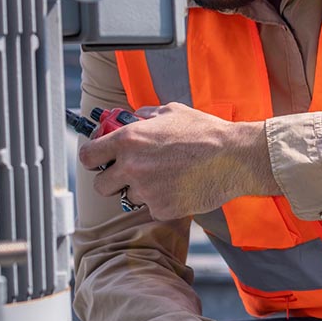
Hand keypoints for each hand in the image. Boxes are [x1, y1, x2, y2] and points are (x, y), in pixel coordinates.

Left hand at [77, 103, 278, 219]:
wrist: (233, 157)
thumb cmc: (204, 131)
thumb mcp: (170, 112)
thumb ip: (145, 116)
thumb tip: (133, 119)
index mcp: (128, 140)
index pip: (87, 156)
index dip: (91, 159)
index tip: (98, 161)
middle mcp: (132, 167)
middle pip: (101, 186)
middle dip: (112, 180)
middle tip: (128, 175)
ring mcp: (146, 190)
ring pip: (129, 197)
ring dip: (141, 190)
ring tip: (165, 177)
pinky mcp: (162, 208)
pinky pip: (152, 208)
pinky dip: (162, 201)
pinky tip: (179, 187)